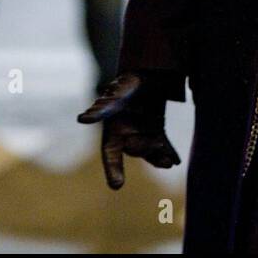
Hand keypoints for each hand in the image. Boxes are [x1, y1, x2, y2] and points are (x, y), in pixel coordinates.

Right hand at [77, 73, 179, 188]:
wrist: (146, 71)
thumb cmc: (127, 84)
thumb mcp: (116, 95)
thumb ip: (102, 108)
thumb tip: (82, 119)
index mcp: (113, 129)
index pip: (110, 154)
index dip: (112, 170)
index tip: (117, 186)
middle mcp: (126, 134)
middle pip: (136, 150)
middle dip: (147, 150)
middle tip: (158, 143)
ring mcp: (142, 133)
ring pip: (150, 152)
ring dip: (159, 158)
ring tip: (169, 163)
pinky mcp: (157, 129)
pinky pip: (162, 145)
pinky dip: (169, 153)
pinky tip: (176, 161)